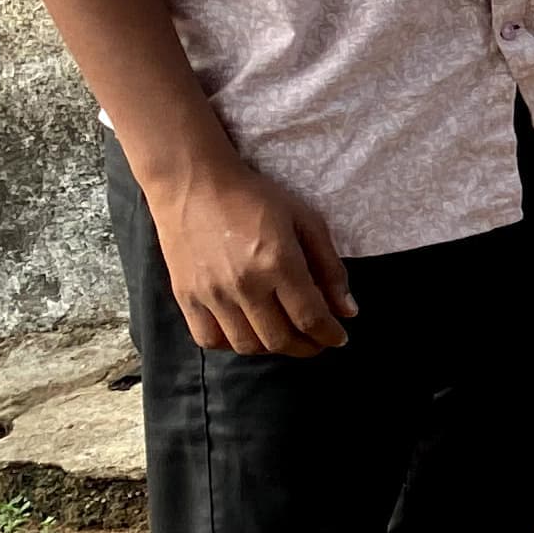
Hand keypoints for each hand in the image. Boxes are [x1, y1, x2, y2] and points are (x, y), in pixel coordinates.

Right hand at [148, 147, 356, 355]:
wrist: (193, 185)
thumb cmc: (255, 198)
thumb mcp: (306, 221)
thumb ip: (329, 268)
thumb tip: (348, 311)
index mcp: (278, 263)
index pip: (310, 318)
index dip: (330, 335)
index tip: (339, 338)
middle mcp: (244, 285)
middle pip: (279, 339)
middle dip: (306, 347)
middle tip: (317, 341)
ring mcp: (211, 294)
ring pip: (246, 345)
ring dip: (272, 348)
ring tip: (286, 336)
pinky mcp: (185, 297)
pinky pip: (209, 339)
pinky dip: (232, 345)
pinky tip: (248, 332)